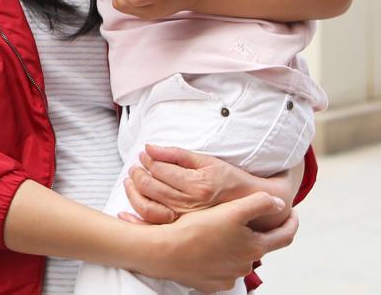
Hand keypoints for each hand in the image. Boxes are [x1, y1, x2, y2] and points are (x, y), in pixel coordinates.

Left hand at [123, 143, 297, 230]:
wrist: (253, 207)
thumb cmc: (231, 181)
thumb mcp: (207, 161)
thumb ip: (177, 154)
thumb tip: (149, 147)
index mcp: (197, 185)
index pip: (160, 170)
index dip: (147, 161)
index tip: (142, 156)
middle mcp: (191, 205)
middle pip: (152, 188)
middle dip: (138, 175)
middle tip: (134, 168)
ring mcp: (187, 221)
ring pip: (149, 208)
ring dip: (134, 193)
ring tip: (132, 182)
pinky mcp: (185, 232)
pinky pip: (155, 228)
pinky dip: (137, 220)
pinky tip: (127, 211)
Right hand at [142, 192, 295, 291]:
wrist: (166, 252)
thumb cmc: (198, 229)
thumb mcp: (232, 210)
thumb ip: (259, 203)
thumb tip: (278, 204)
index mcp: (254, 247)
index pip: (284, 236)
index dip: (291, 223)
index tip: (291, 213)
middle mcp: (245, 266)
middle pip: (257, 246)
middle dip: (254, 233)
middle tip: (243, 218)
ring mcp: (227, 277)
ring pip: (236, 258)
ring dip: (233, 246)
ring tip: (217, 230)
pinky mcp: (209, 283)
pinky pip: (218, 269)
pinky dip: (216, 259)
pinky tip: (203, 247)